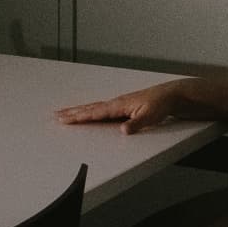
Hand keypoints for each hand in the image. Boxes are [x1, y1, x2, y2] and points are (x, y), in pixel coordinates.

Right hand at [54, 82, 184, 133]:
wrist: (171, 95)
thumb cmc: (161, 104)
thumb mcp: (150, 116)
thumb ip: (136, 124)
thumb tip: (122, 131)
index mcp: (119, 105)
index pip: (95, 112)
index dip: (79, 117)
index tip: (65, 119)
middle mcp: (116, 103)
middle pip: (89, 108)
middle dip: (72, 113)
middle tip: (56, 116)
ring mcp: (119, 104)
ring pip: (93, 108)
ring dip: (79, 111)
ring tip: (66, 113)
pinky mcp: (123, 107)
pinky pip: (101, 109)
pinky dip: (91, 111)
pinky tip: (89, 113)